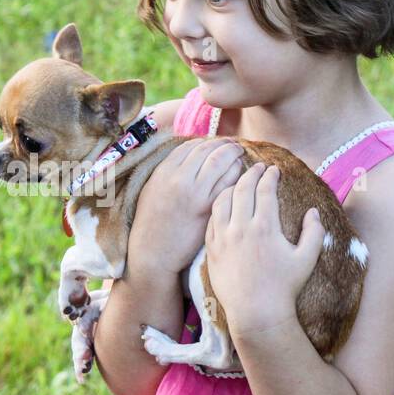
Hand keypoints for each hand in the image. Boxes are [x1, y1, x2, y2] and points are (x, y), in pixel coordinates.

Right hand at [130, 139, 246, 275]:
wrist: (153, 252)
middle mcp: (178, 179)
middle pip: (208, 150)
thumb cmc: (153, 223)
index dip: (207, 142)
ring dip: (233, 155)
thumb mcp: (153, 190)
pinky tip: (241, 176)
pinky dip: (236, 174)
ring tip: (239, 156)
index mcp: (164, 172)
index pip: (191, 146)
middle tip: (234, 146)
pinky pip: (228, 183)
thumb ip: (169, 172)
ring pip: (221, 162)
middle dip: (224, 144)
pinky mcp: (207, 208)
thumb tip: (190, 156)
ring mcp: (194, 193)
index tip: (216, 144)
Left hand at [204, 163, 325, 338]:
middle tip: (258, 167)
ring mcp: (223, 238)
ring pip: (222, 201)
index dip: (270, 176)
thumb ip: (314, 232)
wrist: (256, 313)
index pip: (265, 190)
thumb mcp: (307, 259)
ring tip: (239, 181)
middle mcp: (241, 228)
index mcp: (265, 227)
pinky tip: (224, 203)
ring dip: (232, 186)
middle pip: (242, 189)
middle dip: (251, 174)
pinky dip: (218, 205)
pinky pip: (211, 219)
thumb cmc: (284, 288)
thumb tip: (312, 211)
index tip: (274, 169)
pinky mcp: (211, 249)